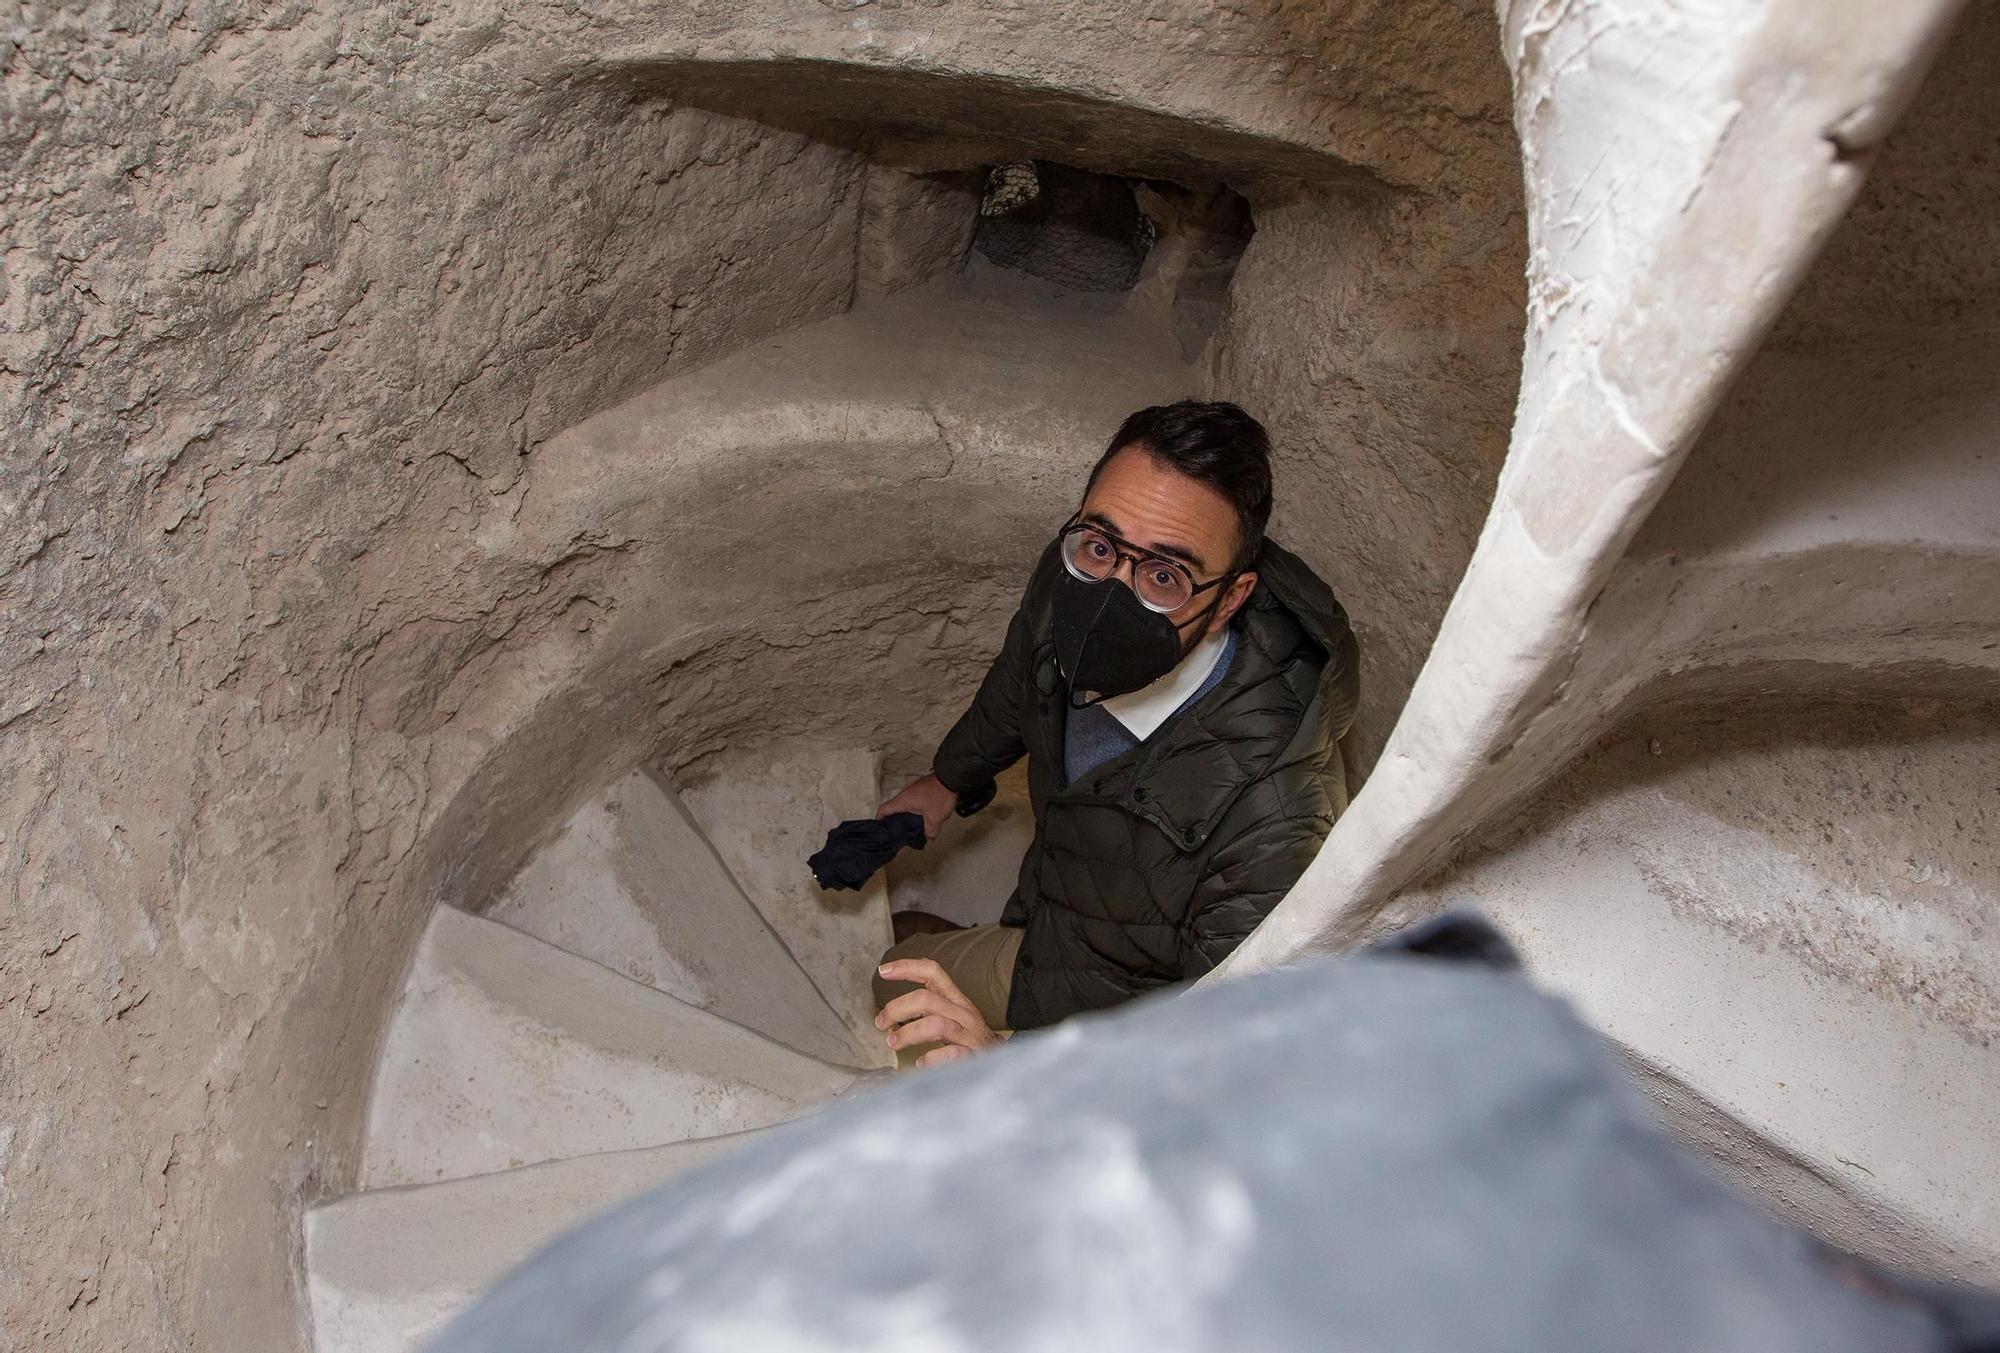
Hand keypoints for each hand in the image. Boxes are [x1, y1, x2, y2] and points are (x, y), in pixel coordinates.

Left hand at [874, 957, 998, 1067]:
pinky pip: (952, 1054)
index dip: (907, 967)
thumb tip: (890, 1015)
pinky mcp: (974, 1057)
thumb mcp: (953, 1018)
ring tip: (893, 1043)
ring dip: (908, 1033)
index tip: (883, 970)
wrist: (1005, 1064)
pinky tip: (922, 1064)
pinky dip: (932, 1059)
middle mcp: (963, 1014)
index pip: (933, 972)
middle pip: (926, 999)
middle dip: (897, 1008)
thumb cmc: (971, 1041)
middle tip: (881, 1022)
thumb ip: (928, 1010)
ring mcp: (970, 1035)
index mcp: (956, 1000)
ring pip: (936, 1025)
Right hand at [876, 772, 957, 841]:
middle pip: (894, 808)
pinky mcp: (921, 787)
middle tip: (898, 828)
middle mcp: (905, 793)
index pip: (883, 809)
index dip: (879, 819)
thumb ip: (930, 831)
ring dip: (908, 813)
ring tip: (914, 823)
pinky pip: (914, 799)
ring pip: (905, 803)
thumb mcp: (935, 818)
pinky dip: (916, 807)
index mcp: (903, 801)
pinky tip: (926, 813)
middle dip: (895, 819)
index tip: (880, 826)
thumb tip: (929, 836)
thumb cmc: (940, 793)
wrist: (950, 778)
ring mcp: (913, 789)